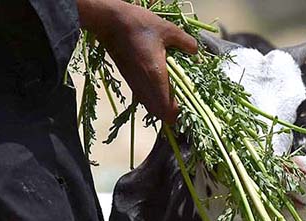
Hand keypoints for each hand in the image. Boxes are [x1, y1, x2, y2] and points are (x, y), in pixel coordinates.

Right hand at [77, 0, 197, 123]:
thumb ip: (186, 43)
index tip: (189, 107)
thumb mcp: (168, 30)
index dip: (179, 114)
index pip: (168, 111)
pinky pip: (144, 98)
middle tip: (185, 102)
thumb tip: (195, 51)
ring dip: (162, 106)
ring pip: (150, 107)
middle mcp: (144, 86)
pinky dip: (154, 99)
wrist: (109, 20)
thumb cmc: (139, 24)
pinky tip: (162, 86)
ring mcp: (134, 84)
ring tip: (175, 95)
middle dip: (172, 113)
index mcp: (156, 77)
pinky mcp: (128, 80)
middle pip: (159, 114)